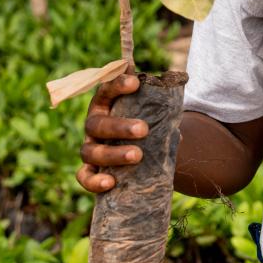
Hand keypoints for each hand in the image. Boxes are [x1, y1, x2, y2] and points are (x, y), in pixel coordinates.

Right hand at [76, 74, 148, 192]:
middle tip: (144, 129)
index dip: (117, 85)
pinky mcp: (90, 170)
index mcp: (106, 104)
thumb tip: (178, 79)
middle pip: (97, 124)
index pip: (106, 90)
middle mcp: (94, 124)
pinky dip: (94, 181)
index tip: (135, 82)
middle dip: (120, 127)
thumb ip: (159, 99)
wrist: (147, 152)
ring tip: (138, 155)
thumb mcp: (154, 110)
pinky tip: (110, 183)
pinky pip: (85, 177)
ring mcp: (90, 148)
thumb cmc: (148, 124)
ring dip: (113, 154)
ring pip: (90, 151)